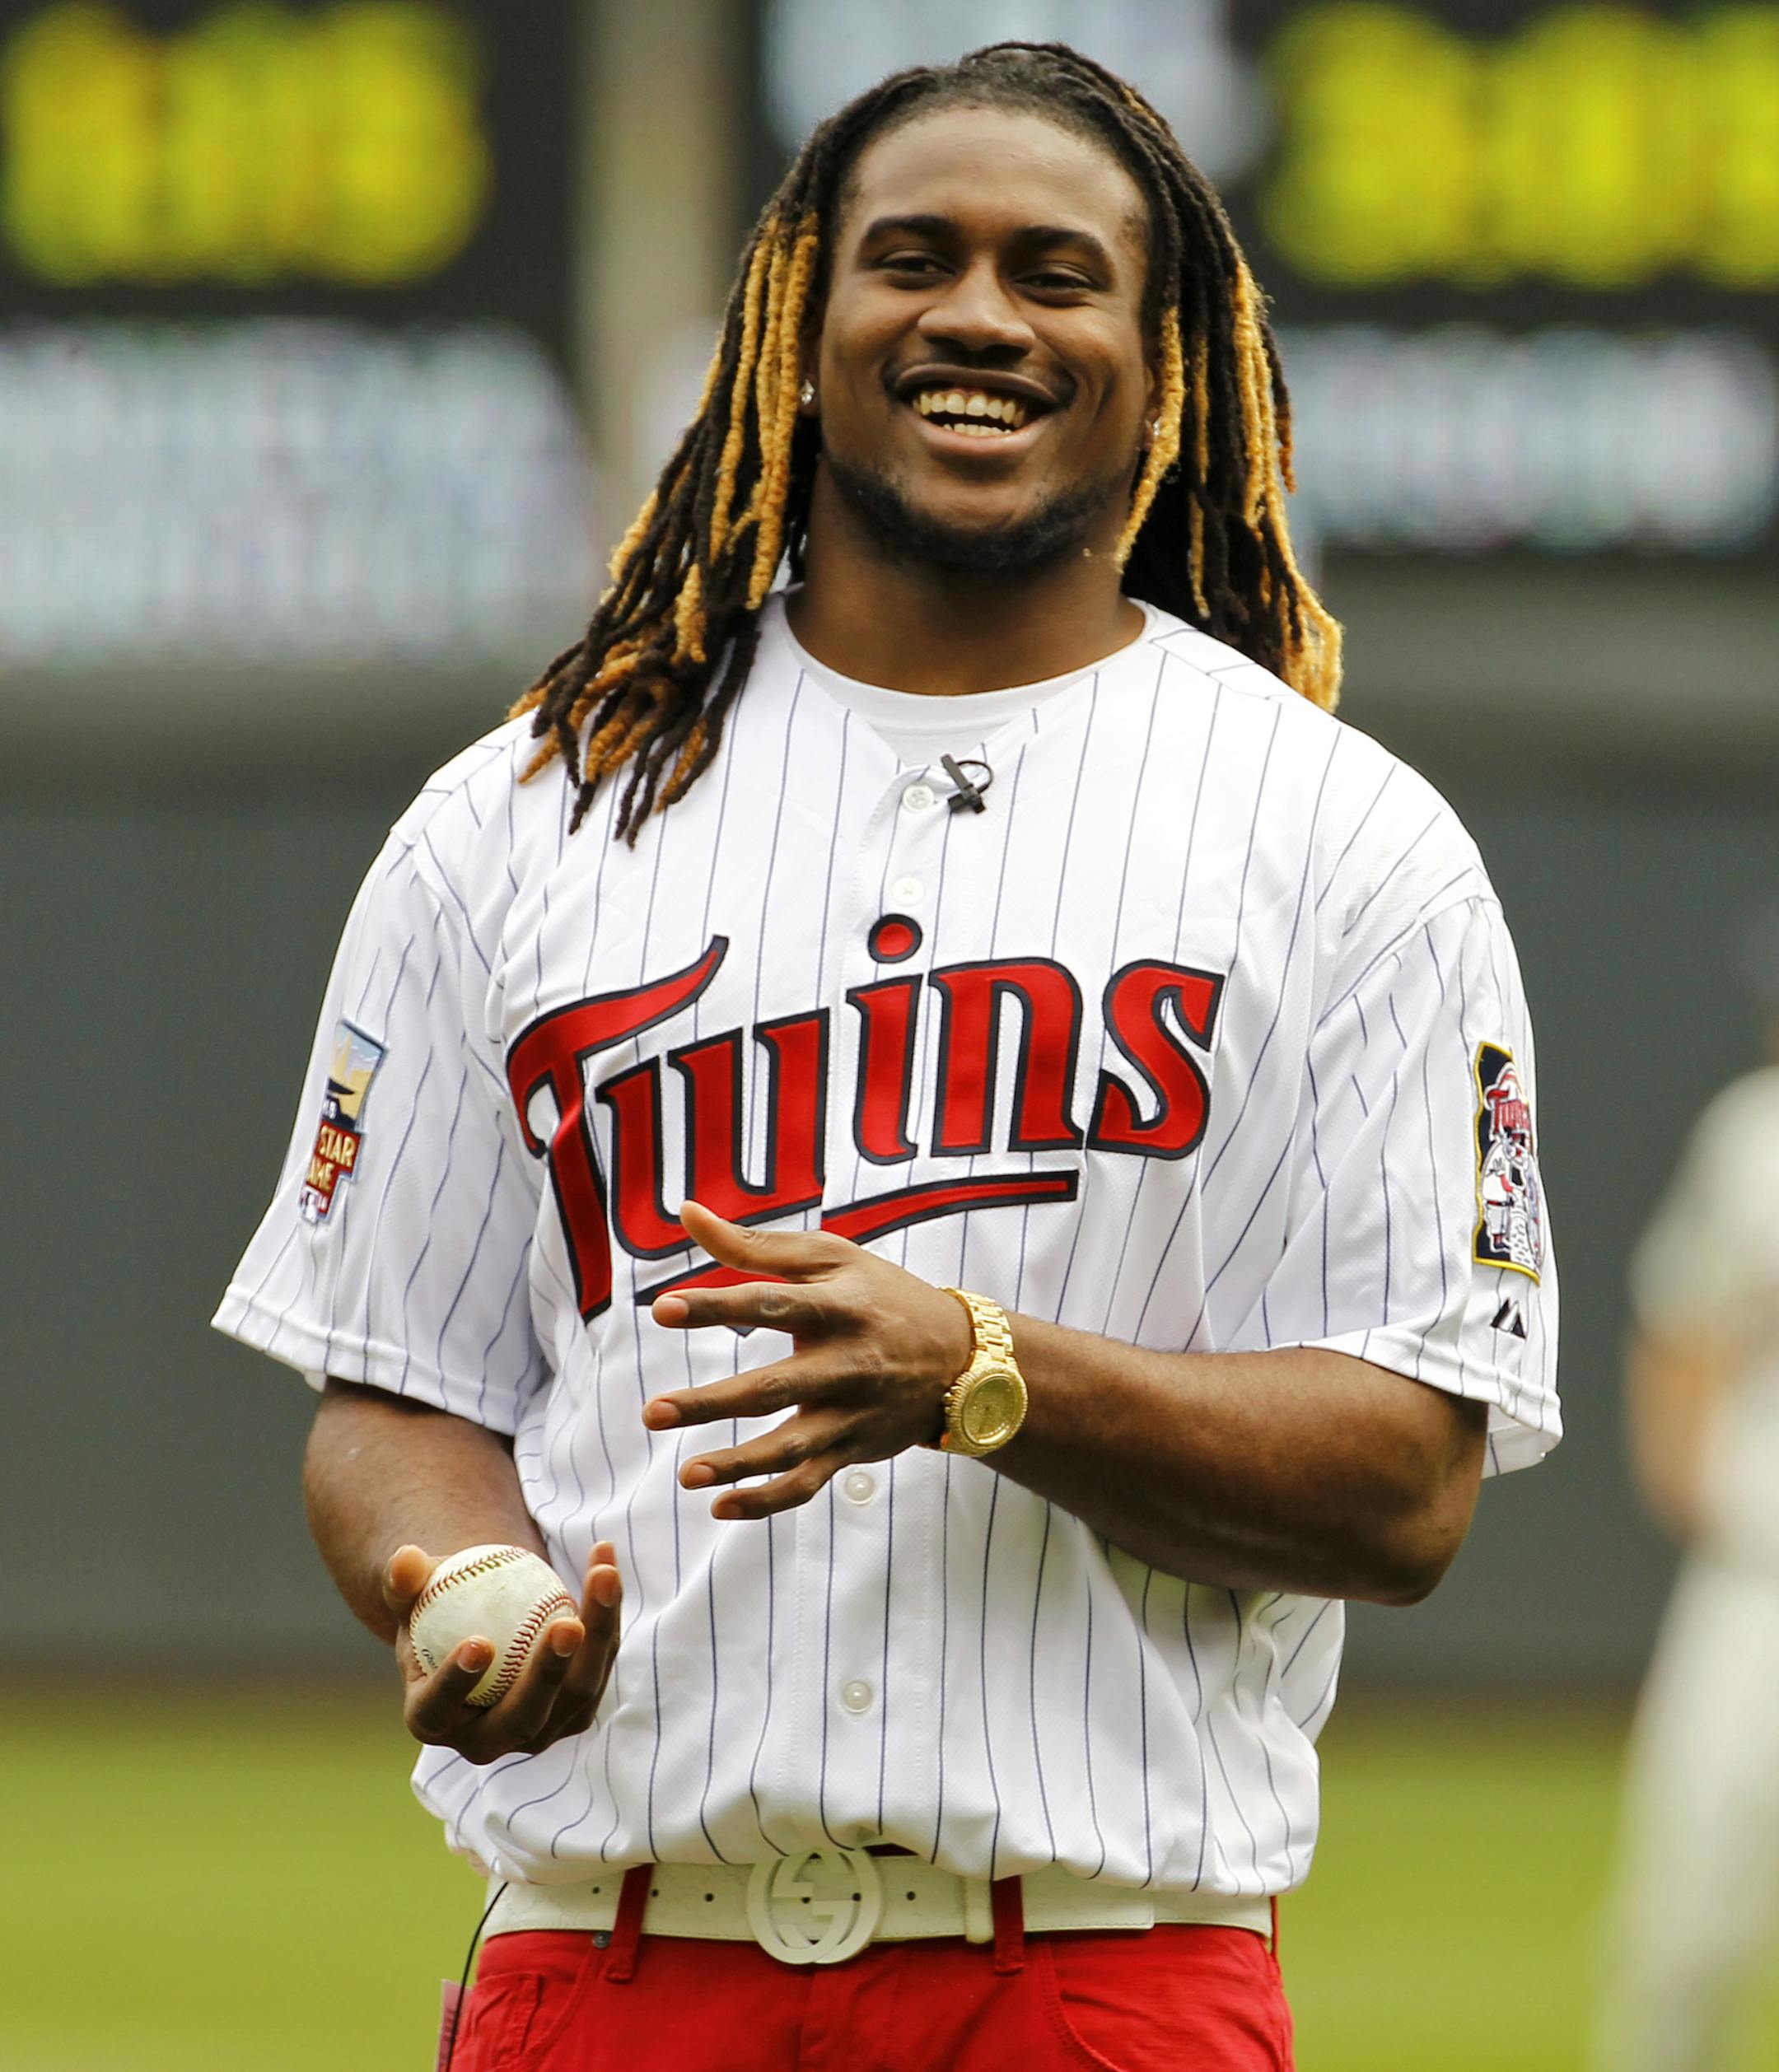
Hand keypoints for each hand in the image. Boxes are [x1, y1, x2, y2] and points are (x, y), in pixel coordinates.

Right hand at [383, 1539, 621, 1764]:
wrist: (479, 1622)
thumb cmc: (435, 1606)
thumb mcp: (413, 1593)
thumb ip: (404, 1580)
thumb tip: (405, 1559)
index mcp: (430, 1719)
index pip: (439, 1709)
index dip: (456, 1682)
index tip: (478, 1642)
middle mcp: (486, 1740)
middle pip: (523, 1717)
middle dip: (547, 1674)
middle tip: (567, 1624)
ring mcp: (538, 1732)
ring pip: (577, 1692)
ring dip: (598, 1633)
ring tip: (602, 1574)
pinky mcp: (576, 1710)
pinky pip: (599, 1662)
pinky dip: (607, 1614)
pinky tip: (605, 1564)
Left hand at [643, 1199, 974, 1519]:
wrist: (961, 1358)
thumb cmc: (881, 1296)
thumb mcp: (831, 1258)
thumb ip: (756, 1245)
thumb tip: (688, 1214)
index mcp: (839, 1306)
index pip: (772, 1304)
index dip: (717, 1306)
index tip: (661, 1310)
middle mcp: (847, 1364)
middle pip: (774, 1387)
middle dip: (713, 1403)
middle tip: (653, 1413)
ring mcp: (850, 1413)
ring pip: (790, 1447)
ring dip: (737, 1465)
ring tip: (686, 1475)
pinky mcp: (853, 1449)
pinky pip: (808, 1483)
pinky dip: (768, 1501)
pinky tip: (721, 1507)